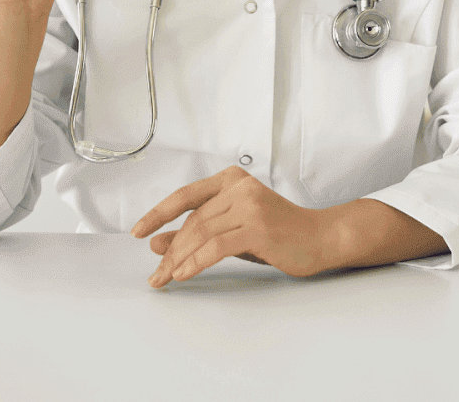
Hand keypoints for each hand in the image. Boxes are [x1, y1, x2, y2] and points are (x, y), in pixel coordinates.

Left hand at [131, 167, 336, 286]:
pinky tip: (184, 273)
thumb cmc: (279, 233)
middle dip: (170, 249)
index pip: (185, 195)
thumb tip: (158, 244)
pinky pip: (217, 246)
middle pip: (192, 221)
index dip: (158, 213)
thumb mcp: (232, 230)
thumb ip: (197, 233)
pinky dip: (196, 261)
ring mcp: (250, 205)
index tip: (137, 231)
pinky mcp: (258, 227)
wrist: (321, 238)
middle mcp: (240, 187)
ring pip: (201, 233)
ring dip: (178, 259)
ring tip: (165, 278)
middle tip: (156, 273)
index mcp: (232, 179)